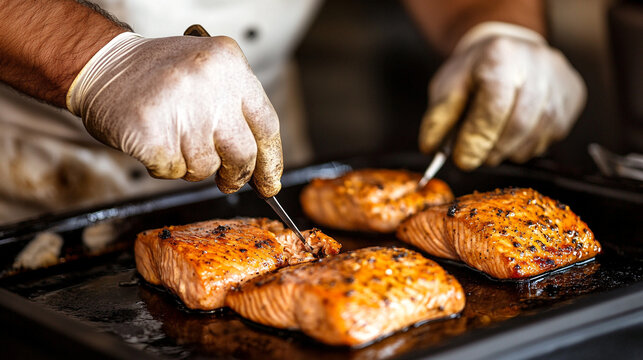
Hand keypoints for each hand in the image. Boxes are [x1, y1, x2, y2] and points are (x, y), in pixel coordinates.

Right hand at [67, 32, 281, 196]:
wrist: (101, 65)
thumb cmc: (156, 75)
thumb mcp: (207, 72)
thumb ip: (235, 110)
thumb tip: (261, 165)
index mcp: (230, 65)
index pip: (266, 124)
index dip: (271, 159)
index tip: (270, 181)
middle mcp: (211, 84)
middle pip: (244, 154)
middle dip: (237, 176)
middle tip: (228, 182)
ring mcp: (183, 110)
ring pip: (206, 168)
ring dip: (192, 166)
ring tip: (175, 141)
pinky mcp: (154, 134)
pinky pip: (174, 171)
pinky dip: (165, 167)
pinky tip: (155, 143)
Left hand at [418, 22, 585, 169]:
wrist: (507, 51)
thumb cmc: (474, 72)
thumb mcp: (447, 87)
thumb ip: (438, 118)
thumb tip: (432, 147)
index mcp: (501, 55)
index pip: (494, 106)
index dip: (477, 139)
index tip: (462, 160)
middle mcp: (538, 63)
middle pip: (520, 124)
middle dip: (493, 150)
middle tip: (475, 157)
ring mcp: (560, 79)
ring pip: (538, 134)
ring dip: (510, 151)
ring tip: (492, 145)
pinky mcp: (573, 95)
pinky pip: (554, 135)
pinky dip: (528, 145)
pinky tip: (513, 137)